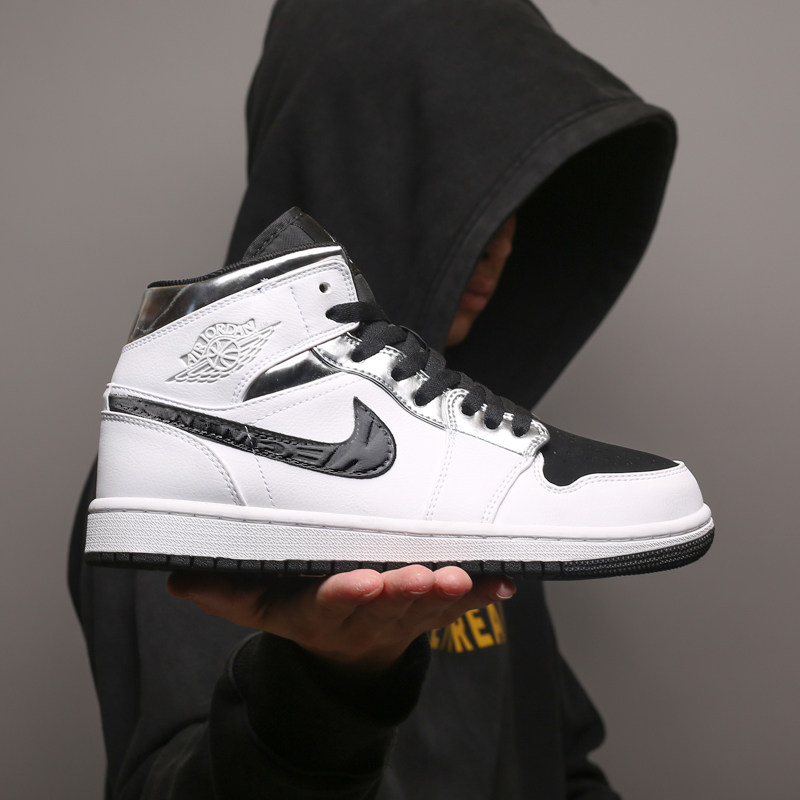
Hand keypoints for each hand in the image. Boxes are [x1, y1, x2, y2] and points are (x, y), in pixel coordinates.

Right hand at [168, 566, 514, 673]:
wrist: (345, 649)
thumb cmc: (303, 610)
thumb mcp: (258, 605)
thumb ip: (223, 590)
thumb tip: (177, 577)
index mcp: (320, 611)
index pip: (330, 604)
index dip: (346, 594)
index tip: (362, 582)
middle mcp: (364, 615)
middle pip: (387, 605)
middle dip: (407, 591)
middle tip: (428, 576)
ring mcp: (400, 616)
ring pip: (426, 607)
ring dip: (449, 595)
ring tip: (466, 578)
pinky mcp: (427, 611)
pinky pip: (458, 606)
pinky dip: (482, 595)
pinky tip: (503, 583)